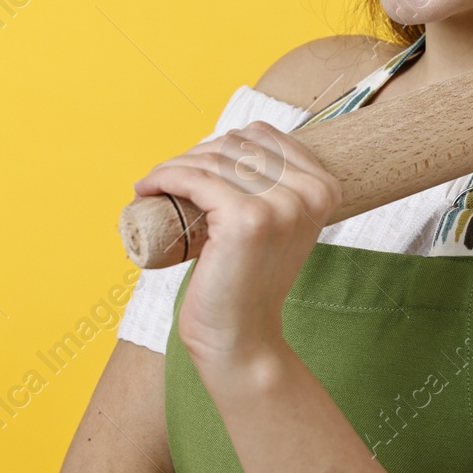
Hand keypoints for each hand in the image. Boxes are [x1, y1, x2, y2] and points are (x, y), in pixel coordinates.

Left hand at [131, 121, 341, 366]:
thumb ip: (277, 186)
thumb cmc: (249, 280)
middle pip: (236, 145)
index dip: (223, 143)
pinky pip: (194, 180)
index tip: (196, 165)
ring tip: (155, 185)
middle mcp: (309, 193)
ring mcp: (280, 205)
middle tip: (168, 181)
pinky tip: (148, 188)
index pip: (264, 135)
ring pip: (212, 160)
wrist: (243, 337)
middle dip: (195, 155)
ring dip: (173, 165)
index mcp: (324, 188)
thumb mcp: (279, 224)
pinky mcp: (246, 219)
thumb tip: (235, 140)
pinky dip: (164, 177)